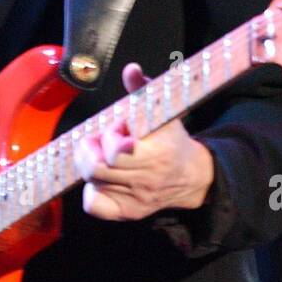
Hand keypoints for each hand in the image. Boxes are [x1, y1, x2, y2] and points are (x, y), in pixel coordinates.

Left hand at [72, 63, 214, 221]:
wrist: (191, 176)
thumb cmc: (171, 140)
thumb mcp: (162, 112)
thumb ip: (143, 89)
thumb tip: (131, 70)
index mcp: (158, 153)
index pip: (117, 153)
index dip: (109, 138)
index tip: (117, 129)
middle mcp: (147, 180)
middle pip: (97, 169)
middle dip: (89, 150)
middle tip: (95, 141)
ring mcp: (136, 199)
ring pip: (94, 183)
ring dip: (90, 165)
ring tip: (100, 155)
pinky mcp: (128, 212)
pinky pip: (95, 206)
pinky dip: (91, 191)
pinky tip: (101, 179)